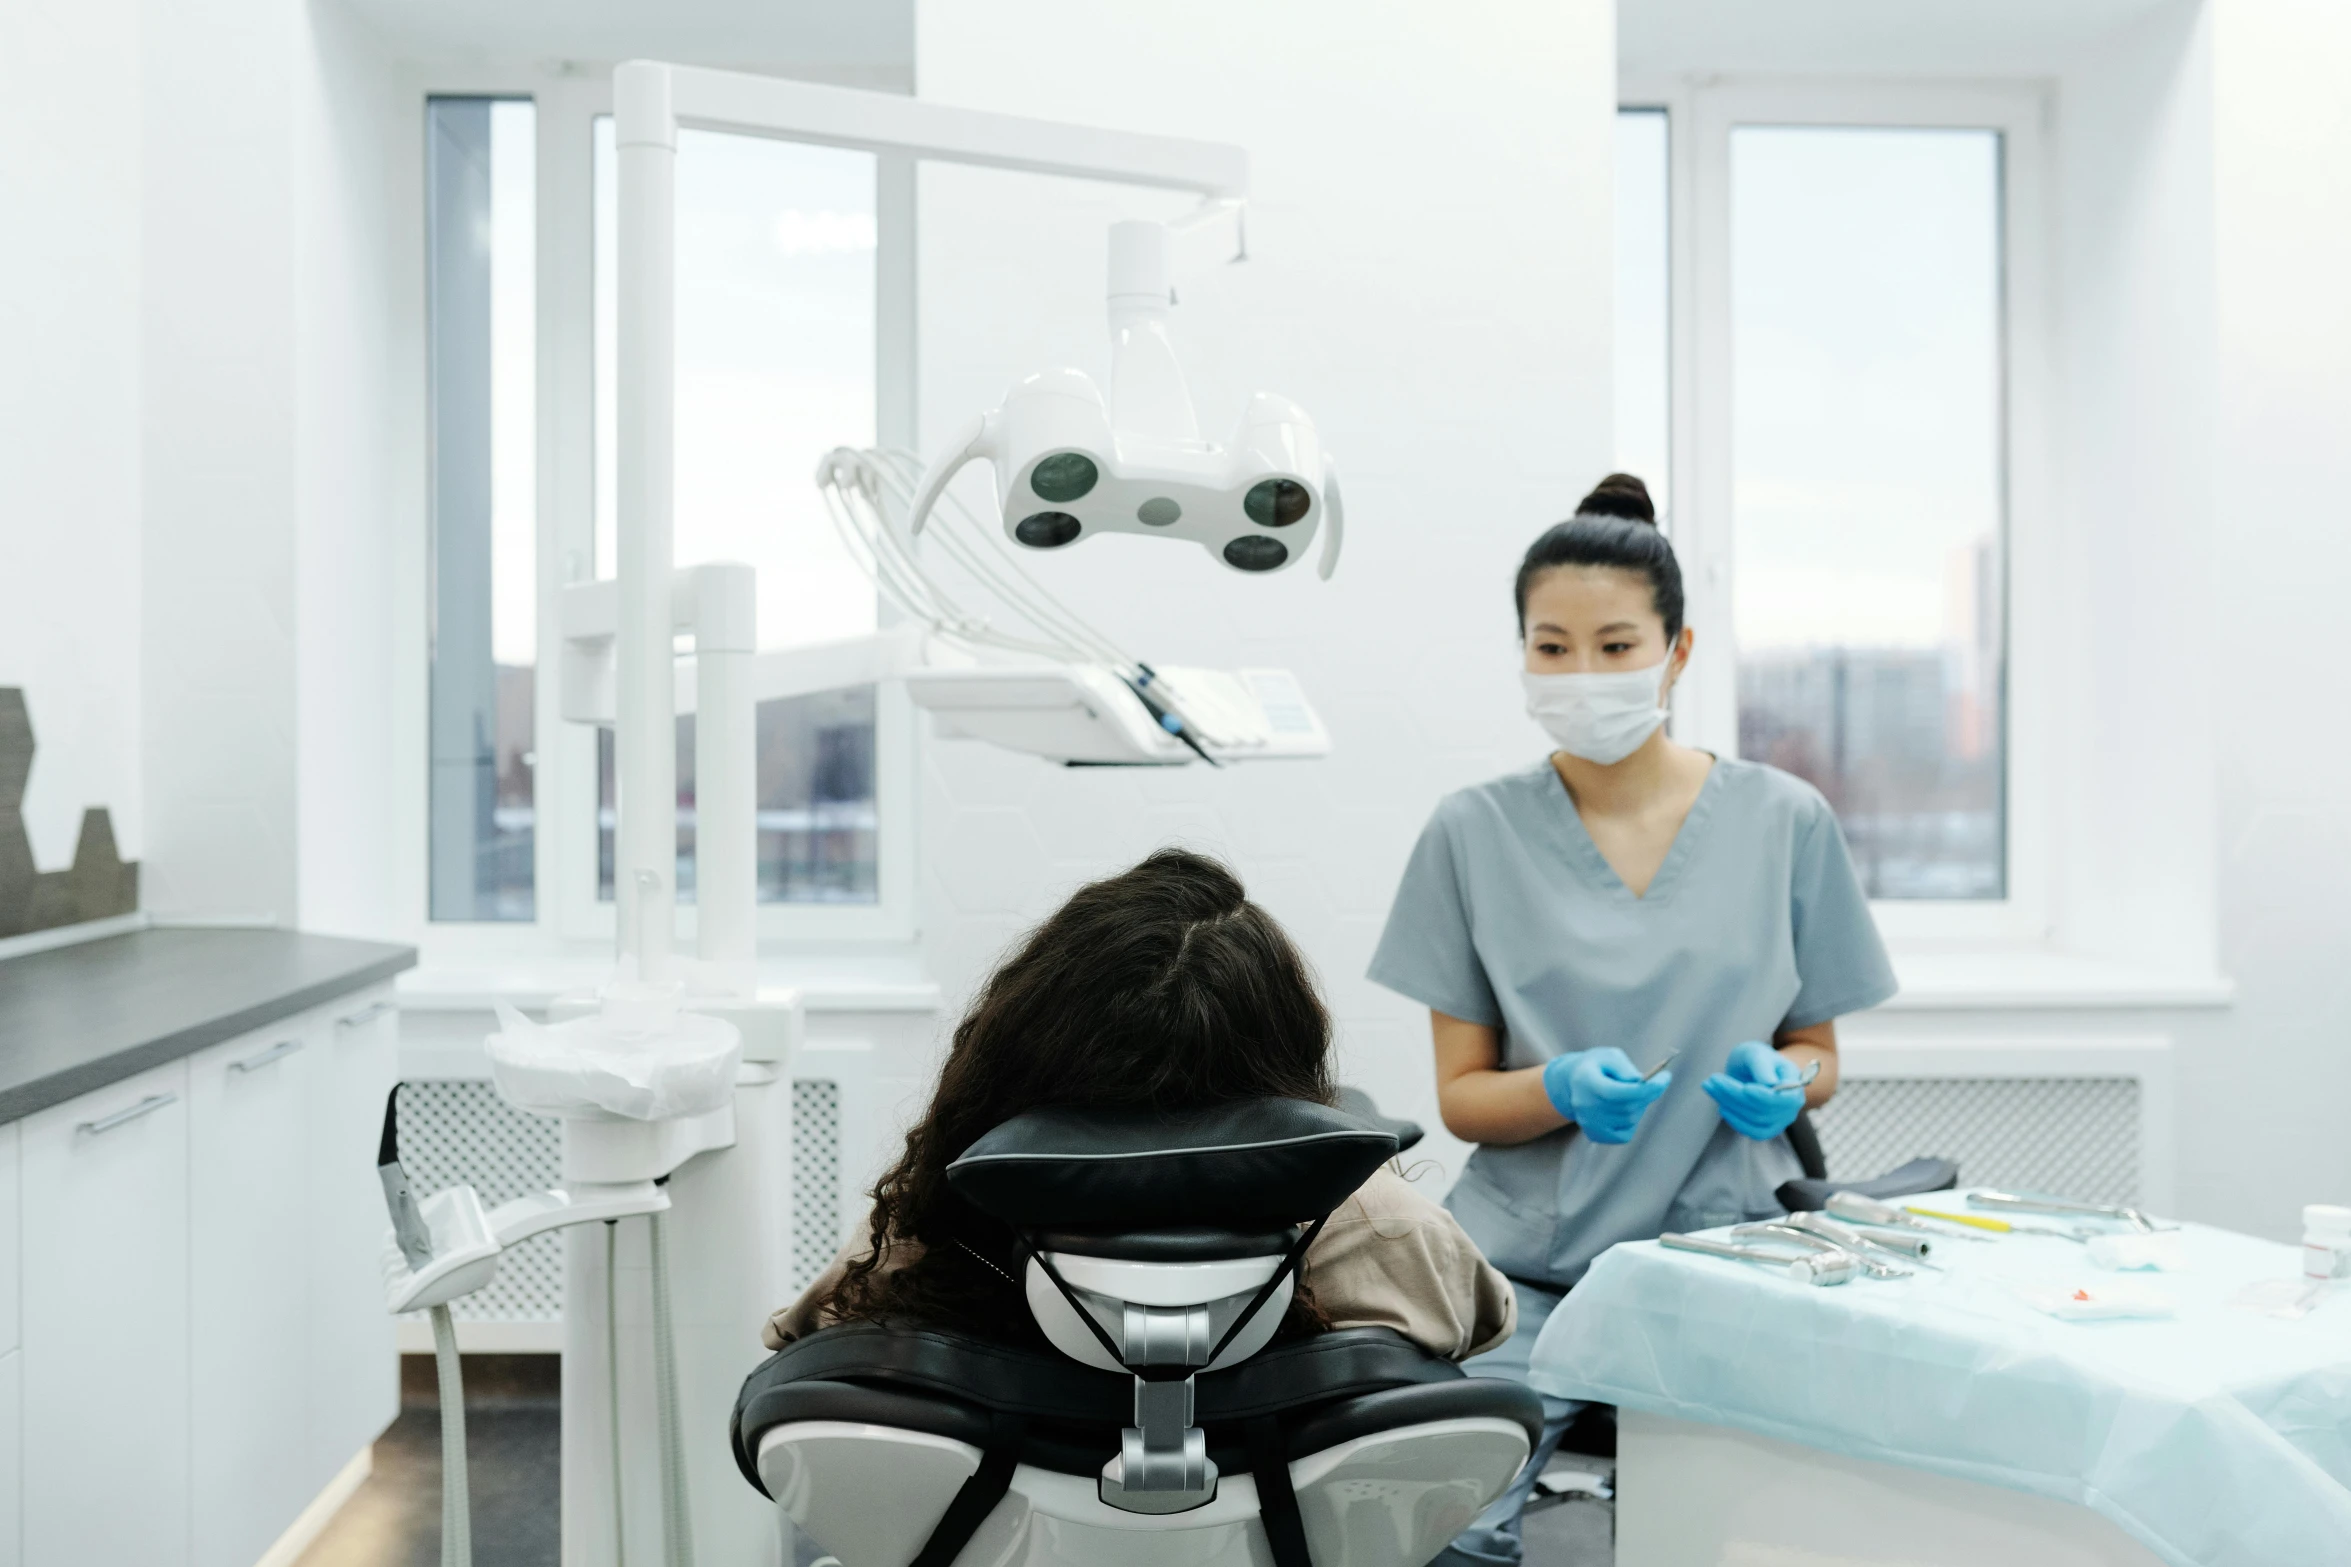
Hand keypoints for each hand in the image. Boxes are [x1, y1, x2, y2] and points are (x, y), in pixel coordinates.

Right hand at [1542, 1048, 1671, 1144]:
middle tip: (1654, 1083)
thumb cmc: (1596, 1066)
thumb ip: (1624, 1068)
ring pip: (1629, 1120)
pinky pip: (1625, 1134)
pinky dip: (1632, 1122)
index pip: (1619, 1092)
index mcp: (1586, 1081)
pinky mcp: (1594, 1135)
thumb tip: (1639, 1084)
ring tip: (1632, 1094)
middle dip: (1647, 1094)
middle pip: (1627, 1107)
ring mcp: (1588, 1123)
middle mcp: (1584, 1105)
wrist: (1574, 1083)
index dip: (1647, 1088)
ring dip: (1639, 1107)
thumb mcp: (1609, 1056)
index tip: (1665, 1077)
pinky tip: (1625, 1109)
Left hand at [1703, 1040, 1805, 1140]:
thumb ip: (1762, 1065)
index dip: (1766, 1097)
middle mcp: (1792, 1107)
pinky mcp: (1767, 1129)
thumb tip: (1770, 1083)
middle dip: (1736, 1094)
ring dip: (1729, 1103)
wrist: (1752, 1070)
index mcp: (1795, 1085)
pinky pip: (1753, 1132)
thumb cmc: (1756, 1058)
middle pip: (1764, 1108)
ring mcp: (1780, 1120)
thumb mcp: (1756, 1053)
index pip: (1787, 1099)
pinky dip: (1735, 1120)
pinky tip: (1722, 1106)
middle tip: (1714, 1078)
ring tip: (1710, 1085)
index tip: (1745, 1088)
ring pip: (1754, 1119)